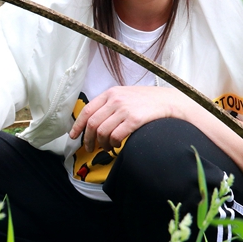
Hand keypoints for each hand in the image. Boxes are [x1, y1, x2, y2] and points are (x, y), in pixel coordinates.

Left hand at [69, 86, 184, 151]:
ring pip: (102, 132)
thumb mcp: (125, 95)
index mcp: (110, 93)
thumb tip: (93, 121)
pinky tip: (117, 145)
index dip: (78, 125)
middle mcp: (115, 100)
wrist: (169, 101)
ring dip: (102, 144)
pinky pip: (116, 136)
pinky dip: (113, 144)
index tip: (73, 136)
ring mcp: (124, 109)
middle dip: (88, 139)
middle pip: (92, 124)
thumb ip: (109, 104)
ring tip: (106, 148)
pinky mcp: (134, 119)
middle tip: (89, 148)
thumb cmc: (146, 101)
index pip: (87, 110)